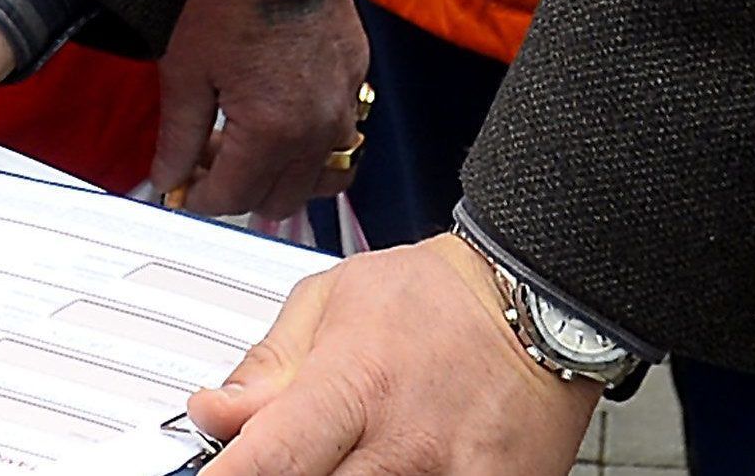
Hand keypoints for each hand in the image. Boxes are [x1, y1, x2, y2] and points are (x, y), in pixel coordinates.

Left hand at [149, 0, 369, 223]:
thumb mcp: (185, 70)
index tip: (181, 188)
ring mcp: (345, 102)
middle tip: (204, 157)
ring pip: (320, 176)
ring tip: (245, 144)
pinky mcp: (357, 76)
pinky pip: (341, 134)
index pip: (233, 198)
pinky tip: (279, 115)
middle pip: (279, 198)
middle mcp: (319, 126)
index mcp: (273, 130)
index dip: (197, 199)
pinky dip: (312, 142)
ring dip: (282, 174)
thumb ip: (178, 137)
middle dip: (237, 187)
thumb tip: (169, 176)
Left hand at [190, 234, 596, 475]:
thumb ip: (270, 362)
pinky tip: (390, 464)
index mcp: (355, 386)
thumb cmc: (437, 295)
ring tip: (350, 448)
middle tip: (281, 454)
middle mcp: (402, 444)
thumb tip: (216, 412)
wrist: (538, 298)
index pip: (271, 460)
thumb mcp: (334, 298)